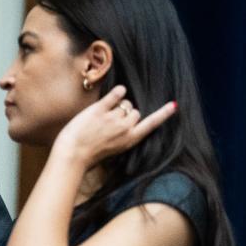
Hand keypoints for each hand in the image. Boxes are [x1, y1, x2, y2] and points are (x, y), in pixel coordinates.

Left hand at [53, 85, 175, 168]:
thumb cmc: (89, 154)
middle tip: (110, 121)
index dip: (163, 114)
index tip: (174, 105)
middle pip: (135, 111)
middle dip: (126, 112)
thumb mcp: (113, 148)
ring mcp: (113, 119)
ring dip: (116, 105)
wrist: (72, 155)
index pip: (151, 124)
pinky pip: (115, 94)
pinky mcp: (100, 110)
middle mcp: (125, 129)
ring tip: (102, 116)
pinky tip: (116, 91)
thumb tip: (128, 117)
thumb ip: (122, 135)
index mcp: (130, 140)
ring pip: (124, 103)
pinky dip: (117, 91)